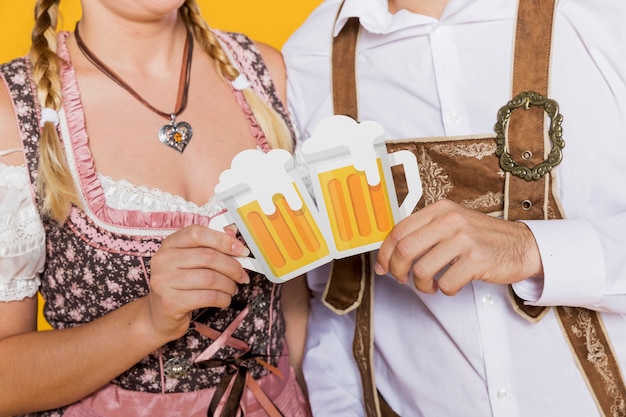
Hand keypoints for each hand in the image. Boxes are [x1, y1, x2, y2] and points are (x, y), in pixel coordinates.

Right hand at [146, 224, 249, 341]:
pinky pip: (208, 297)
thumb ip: (210, 246)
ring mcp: (164, 282)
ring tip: (232, 288)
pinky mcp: (171, 302)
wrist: (159, 316)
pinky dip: (223, 298)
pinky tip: (225, 299)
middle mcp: (163, 260)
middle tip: (242, 275)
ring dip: (229, 284)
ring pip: (210, 278)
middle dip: (233, 267)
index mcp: (169, 245)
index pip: (197, 234)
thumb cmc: (179, 286)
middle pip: (208, 257)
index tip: (240, 249)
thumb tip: (232, 233)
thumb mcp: (190, 262)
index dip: (222, 240)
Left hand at [375, 199, 542, 294]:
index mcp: (440, 210)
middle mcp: (450, 220)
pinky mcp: (476, 259)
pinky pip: (445, 283)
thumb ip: (425, 231)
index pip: (399, 230)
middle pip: (405, 249)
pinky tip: (451, 285)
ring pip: (422, 269)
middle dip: (398, 270)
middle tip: (403, 280)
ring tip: (431, 285)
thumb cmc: (482, 238)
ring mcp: (464, 239)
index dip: (385, 253)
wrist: (522, 245)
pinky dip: (444, 290)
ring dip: (422, 284)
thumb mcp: (452, 224)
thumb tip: (391, 253)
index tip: (383, 267)